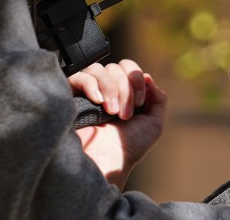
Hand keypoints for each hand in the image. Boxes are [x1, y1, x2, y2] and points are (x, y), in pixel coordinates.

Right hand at [69, 60, 167, 188]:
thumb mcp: (153, 124)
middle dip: (125, 88)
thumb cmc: (128, 147)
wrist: (107, 161)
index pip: (128, 67)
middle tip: (125, 114)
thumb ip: (158, 99)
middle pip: (115, 67)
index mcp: (123, 93)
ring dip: (110, 88)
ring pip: (98, 69)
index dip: (136, 79)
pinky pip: (79, 76)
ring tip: (112, 112)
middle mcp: (105, 89)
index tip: (139, 103)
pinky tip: (98, 102)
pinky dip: (91, 85)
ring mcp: (88, 92)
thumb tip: (148, 76)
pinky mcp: (72, 95)